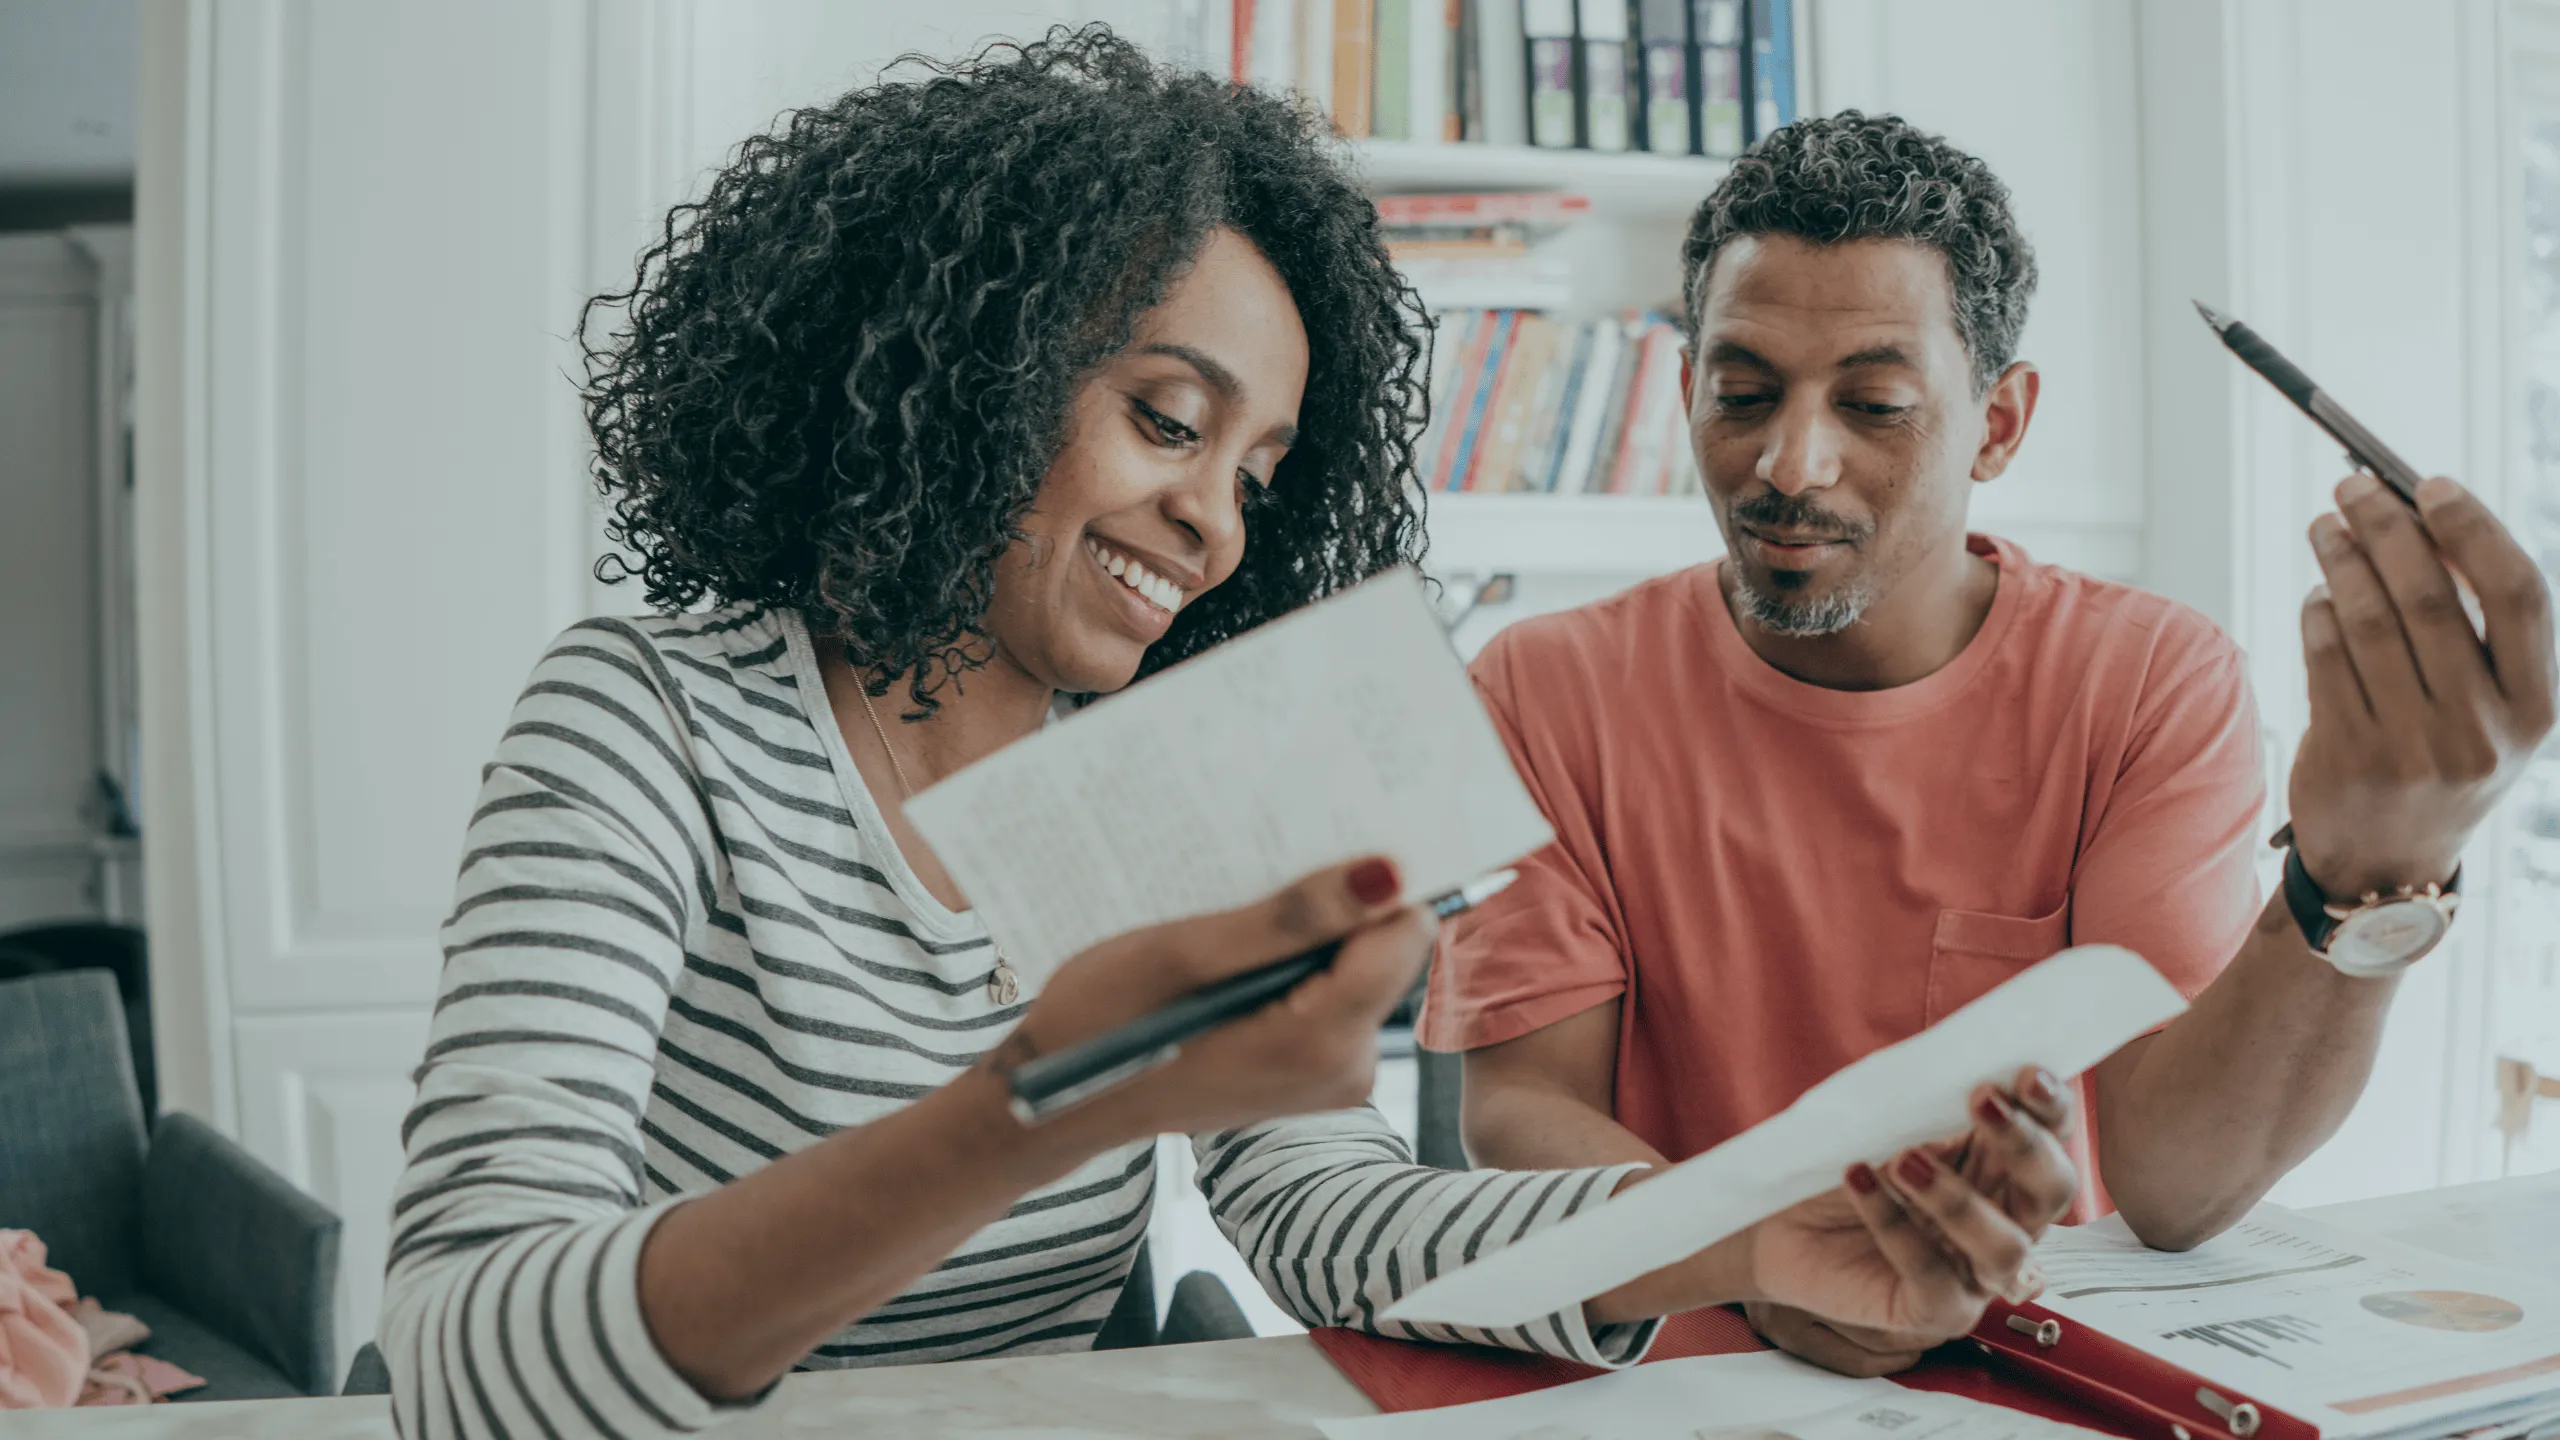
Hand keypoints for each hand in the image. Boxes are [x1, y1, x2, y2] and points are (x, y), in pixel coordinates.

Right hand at [990, 857, 1433, 1144]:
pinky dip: (1294, 963)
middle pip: (1383, 950)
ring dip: (1308, 933)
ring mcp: (1331, 1076)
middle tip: (1264, 876)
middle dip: (1334, 907)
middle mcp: (1346, 1069)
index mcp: (1320, 1042)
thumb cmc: (1104, 1022)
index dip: (1372, 882)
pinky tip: (1238, 950)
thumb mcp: (1186, 953)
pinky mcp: (1312, 1071)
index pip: (1403, 933)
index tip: (1325, 842)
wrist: (1062, 1098)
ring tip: (1238, 916)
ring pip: (1355, 968)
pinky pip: (1330, 994)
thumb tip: (1387, 875)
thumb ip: (1292, 918)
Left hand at [1743, 1068, 2078, 1376]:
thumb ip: (1930, 1104)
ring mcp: (1974, 1273)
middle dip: (2026, 1145)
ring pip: (2006, 1247)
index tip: (2027, 1074)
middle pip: (2053, 1190)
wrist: (1778, 1224)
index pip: (2052, 1136)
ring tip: (1903, 1158)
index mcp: (2000, 1167)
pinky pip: (1932, 1276)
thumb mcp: (1886, 1124)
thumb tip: (1963, 1064)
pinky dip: (1894, 1225)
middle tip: (1983, 1101)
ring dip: (1960, 1199)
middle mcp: (2004, 1221)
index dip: (2050, 1107)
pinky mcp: (1932, 1311)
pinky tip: (1858, 1179)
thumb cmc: (1844, 1167)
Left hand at [2289, 474, 2555, 899]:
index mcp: (2537, 708)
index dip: (2475, 528)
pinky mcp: (2349, 759)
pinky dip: (2317, 611)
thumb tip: (2422, 519)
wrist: (2389, 865)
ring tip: (2324, 526)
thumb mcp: (2489, 709)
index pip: (2521, 594)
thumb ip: (2476, 628)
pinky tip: (2318, 593)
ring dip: (2340, 558)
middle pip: (2431, 596)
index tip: (2432, 483)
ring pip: (2367, 620)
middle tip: (2353, 486)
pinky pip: (2324, 658)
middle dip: (2388, 527)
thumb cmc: (2442, 758)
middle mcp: (2483, 730)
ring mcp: (2414, 748)